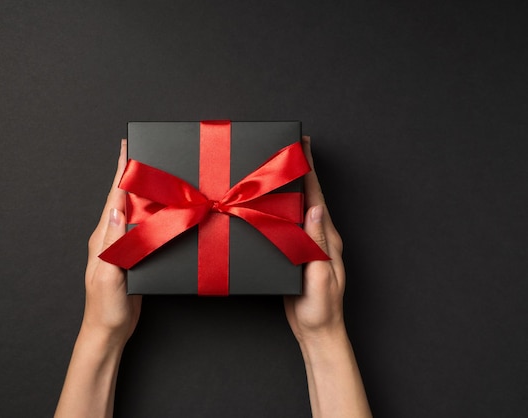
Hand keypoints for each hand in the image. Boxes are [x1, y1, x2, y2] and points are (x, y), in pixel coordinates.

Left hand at [83, 138, 140, 344]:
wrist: (109, 331)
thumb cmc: (105, 307)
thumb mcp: (107, 275)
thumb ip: (112, 243)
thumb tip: (116, 208)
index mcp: (102, 238)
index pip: (113, 198)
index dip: (120, 173)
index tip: (126, 149)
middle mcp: (110, 238)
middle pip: (122, 199)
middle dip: (131, 175)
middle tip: (144, 153)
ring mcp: (121, 247)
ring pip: (134, 212)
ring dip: (142, 192)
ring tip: (154, 175)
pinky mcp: (133, 257)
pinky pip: (143, 228)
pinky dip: (151, 214)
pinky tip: (160, 211)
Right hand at [284, 136, 371, 417]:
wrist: (317, 331)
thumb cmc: (320, 309)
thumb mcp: (320, 277)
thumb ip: (318, 245)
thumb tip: (315, 209)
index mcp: (327, 238)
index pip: (316, 197)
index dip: (310, 171)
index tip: (303, 146)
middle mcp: (320, 237)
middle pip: (309, 196)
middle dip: (302, 170)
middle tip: (290, 147)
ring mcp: (309, 245)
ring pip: (299, 208)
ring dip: (292, 185)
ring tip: (280, 167)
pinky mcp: (297, 254)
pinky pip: (289, 224)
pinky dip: (282, 207)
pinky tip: (272, 203)